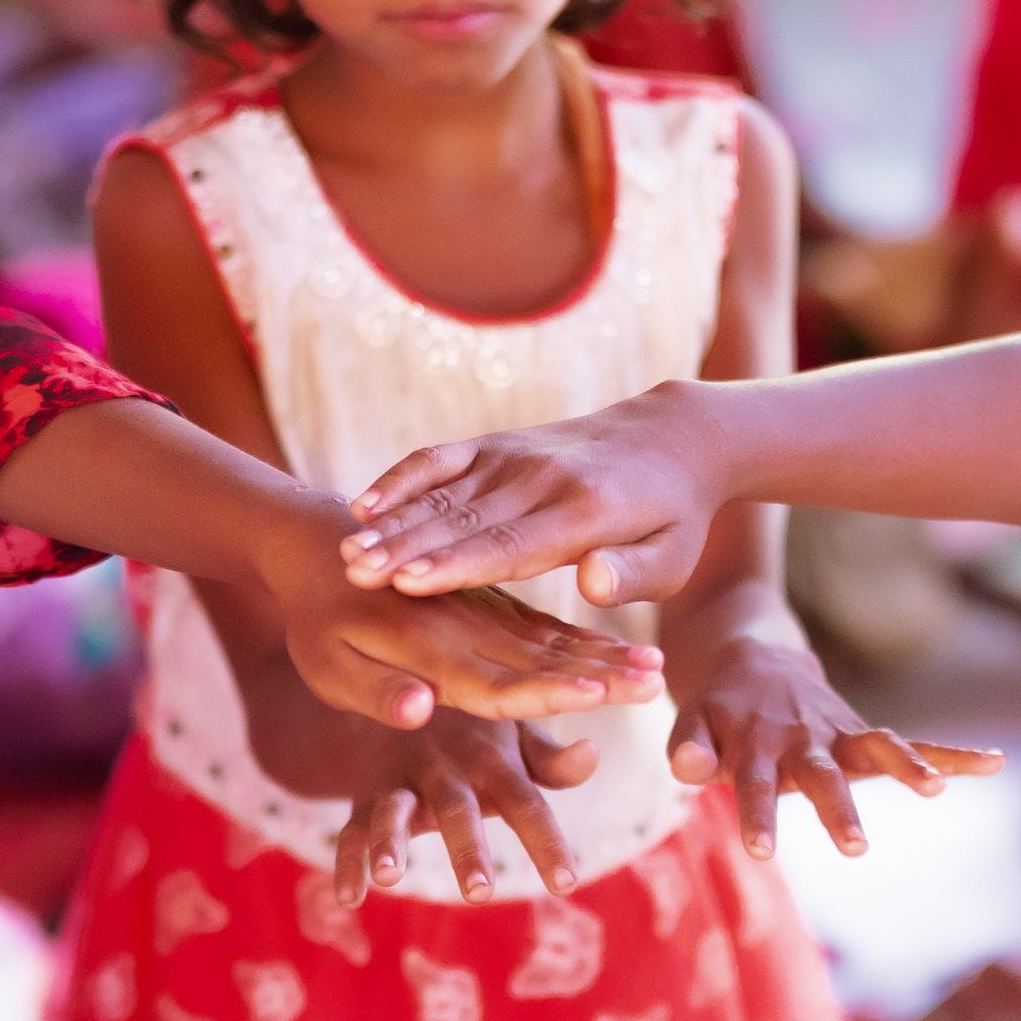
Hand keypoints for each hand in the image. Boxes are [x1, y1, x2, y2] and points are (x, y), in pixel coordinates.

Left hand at [261, 543, 661, 731]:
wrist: (312, 541)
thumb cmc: (313, 617)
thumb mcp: (324, 664)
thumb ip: (375, 690)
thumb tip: (420, 709)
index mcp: (431, 647)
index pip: (500, 679)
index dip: (549, 691)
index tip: (601, 694)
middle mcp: (468, 627)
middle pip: (543, 657)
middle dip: (603, 671)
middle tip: (658, 682)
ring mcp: (482, 612)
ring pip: (553, 638)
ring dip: (604, 653)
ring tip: (657, 666)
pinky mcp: (485, 603)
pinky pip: (540, 623)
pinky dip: (580, 638)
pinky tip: (618, 650)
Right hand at [335, 715, 597, 904]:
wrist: (407, 690)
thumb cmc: (479, 731)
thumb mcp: (518, 738)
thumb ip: (552, 760)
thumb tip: (591, 754)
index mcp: (492, 760)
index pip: (526, 803)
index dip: (545, 841)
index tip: (566, 884)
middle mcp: (445, 769)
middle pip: (458, 810)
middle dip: (467, 849)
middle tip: (480, 892)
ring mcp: (401, 781)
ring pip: (393, 812)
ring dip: (390, 844)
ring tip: (389, 878)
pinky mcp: (365, 795)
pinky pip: (352, 829)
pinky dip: (347, 862)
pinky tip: (348, 898)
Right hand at [337, 391, 721, 608]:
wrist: (674, 436)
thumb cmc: (673, 516)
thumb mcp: (674, 557)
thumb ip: (634, 574)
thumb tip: (594, 584)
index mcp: (583, 513)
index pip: (510, 544)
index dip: (458, 565)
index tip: (410, 583)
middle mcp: (541, 478)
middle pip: (463, 519)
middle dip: (406, 546)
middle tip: (353, 573)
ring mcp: (514, 456)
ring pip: (442, 492)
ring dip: (392, 521)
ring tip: (345, 552)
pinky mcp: (497, 445)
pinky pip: (441, 459)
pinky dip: (401, 477)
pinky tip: (363, 504)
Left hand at [667, 632, 996, 859]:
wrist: (753, 658)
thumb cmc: (718, 710)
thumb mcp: (692, 721)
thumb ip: (686, 744)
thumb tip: (684, 770)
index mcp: (756, 745)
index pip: (755, 784)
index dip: (758, 813)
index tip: (761, 849)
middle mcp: (804, 740)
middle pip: (823, 776)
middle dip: (839, 809)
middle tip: (856, 846)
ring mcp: (840, 735)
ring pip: (880, 748)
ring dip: (908, 767)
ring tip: (938, 789)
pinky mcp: (865, 735)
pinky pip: (915, 744)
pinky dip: (953, 754)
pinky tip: (996, 762)